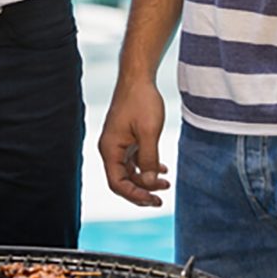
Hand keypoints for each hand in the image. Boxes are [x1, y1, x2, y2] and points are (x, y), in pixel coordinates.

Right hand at [98, 76, 168, 206]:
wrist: (138, 78)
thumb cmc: (141, 100)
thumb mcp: (149, 132)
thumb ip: (149, 160)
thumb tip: (149, 183)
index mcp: (110, 148)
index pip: (117, 183)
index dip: (135, 195)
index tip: (154, 200)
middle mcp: (111, 149)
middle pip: (122, 181)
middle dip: (141, 191)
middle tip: (161, 198)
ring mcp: (119, 144)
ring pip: (130, 172)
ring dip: (146, 180)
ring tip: (166, 183)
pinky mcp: (127, 138)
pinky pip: (134, 161)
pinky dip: (147, 168)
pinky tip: (162, 170)